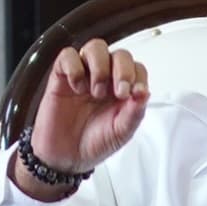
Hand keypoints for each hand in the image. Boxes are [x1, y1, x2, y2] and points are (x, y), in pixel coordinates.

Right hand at [28, 39, 151, 176]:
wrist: (65, 157)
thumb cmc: (94, 143)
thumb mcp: (121, 132)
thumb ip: (134, 113)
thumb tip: (145, 92)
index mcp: (122, 90)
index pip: (136, 69)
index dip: (138, 77)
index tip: (134, 94)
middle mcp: (105, 79)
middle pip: (119, 54)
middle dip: (123, 70)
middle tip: (119, 92)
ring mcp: (83, 75)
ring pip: (95, 47)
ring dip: (100, 67)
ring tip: (95, 91)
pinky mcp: (61, 76)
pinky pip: (67, 56)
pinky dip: (74, 68)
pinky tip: (76, 87)